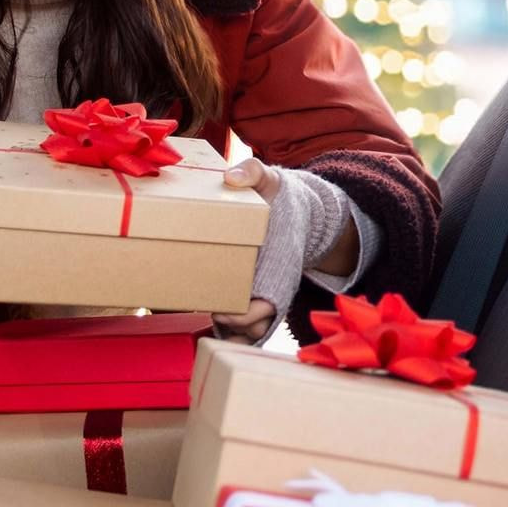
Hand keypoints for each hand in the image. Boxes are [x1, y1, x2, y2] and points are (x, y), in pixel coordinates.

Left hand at [218, 158, 282, 342]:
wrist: (297, 207)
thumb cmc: (278, 195)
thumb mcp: (267, 178)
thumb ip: (251, 172)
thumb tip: (230, 178)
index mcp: (276, 264)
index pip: (266, 306)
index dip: (244, 317)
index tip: (222, 313)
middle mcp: (272, 283)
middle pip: (257, 325)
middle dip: (234, 330)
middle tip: (212, 317)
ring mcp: (264, 289)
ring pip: (252, 329)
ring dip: (232, 335)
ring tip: (210, 329)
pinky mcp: (255, 290)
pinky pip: (248, 322)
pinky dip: (232, 332)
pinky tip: (213, 329)